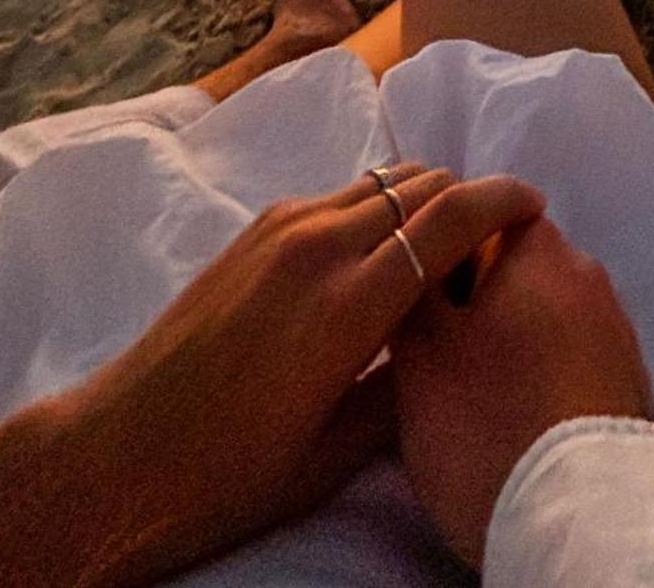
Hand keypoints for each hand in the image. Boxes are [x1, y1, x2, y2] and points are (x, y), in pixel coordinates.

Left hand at [44, 165, 543, 587]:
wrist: (116, 456)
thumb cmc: (227, 475)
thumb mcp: (333, 453)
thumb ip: (404, 387)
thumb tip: (452, 344)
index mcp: (349, 302)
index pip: (451, 217)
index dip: (505, 201)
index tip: (536, 207)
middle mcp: (318, 245)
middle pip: (421, 182)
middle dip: (469, 197)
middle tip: (495, 240)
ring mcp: (281, 228)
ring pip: (380, 179)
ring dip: (421, 197)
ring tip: (441, 247)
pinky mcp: (254, 231)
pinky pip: (339, 195)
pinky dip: (377, 206)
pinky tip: (379, 256)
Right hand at [394, 215, 653, 567]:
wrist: (583, 517)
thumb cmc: (490, 422)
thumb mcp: (421, 352)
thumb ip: (413, 286)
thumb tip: (416, 249)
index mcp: (538, 248)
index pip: (477, 213)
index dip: (435, 252)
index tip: (412, 300)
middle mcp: (587, 274)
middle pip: (512, 266)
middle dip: (473, 300)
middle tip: (435, 355)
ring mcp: (615, 329)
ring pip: (542, 314)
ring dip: (508, 340)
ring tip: (473, 395)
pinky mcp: (628, 382)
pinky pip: (569, 359)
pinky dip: (541, 375)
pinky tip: (516, 417)